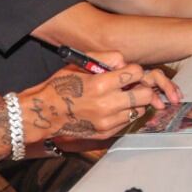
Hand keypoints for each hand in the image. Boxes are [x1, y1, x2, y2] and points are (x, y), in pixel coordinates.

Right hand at [19, 64, 149, 141]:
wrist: (45, 113)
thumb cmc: (61, 86)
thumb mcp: (79, 64)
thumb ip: (105, 58)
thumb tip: (124, 62)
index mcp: (100, 84)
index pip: (135, 73)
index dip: (134, 70)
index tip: (129, 72)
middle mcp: (106, 104)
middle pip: (145, 95)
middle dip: (141, 87)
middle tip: (132, 86)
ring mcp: (107, 121)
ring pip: (139, 110)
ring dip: (134, 102)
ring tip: (121, 97)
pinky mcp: (106, 132)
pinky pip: (127, 122)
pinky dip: (124, 114)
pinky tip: (112, 108)